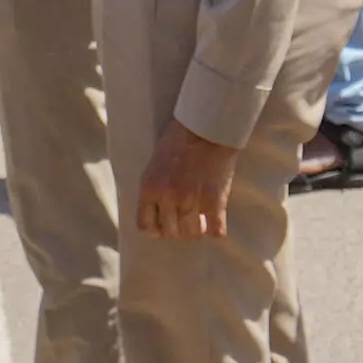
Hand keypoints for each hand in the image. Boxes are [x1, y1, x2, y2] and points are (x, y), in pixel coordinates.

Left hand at [135, 124, 241, 238]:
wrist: (205, 128)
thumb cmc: (177, 140)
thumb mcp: (154, 164)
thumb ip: (153, 189)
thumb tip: (156, 212)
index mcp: (149, 189)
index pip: (146, 226)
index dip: (155, 229)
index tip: (163, 226)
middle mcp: (169, 199)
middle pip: (171, 233)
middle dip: (177, 229)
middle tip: (185, 220)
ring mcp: (192, 201)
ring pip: (193, 234)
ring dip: (197, 230)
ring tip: (201, 221)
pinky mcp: (215, 201)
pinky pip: (216, 230)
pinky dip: (216, 229)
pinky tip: (216, 221)